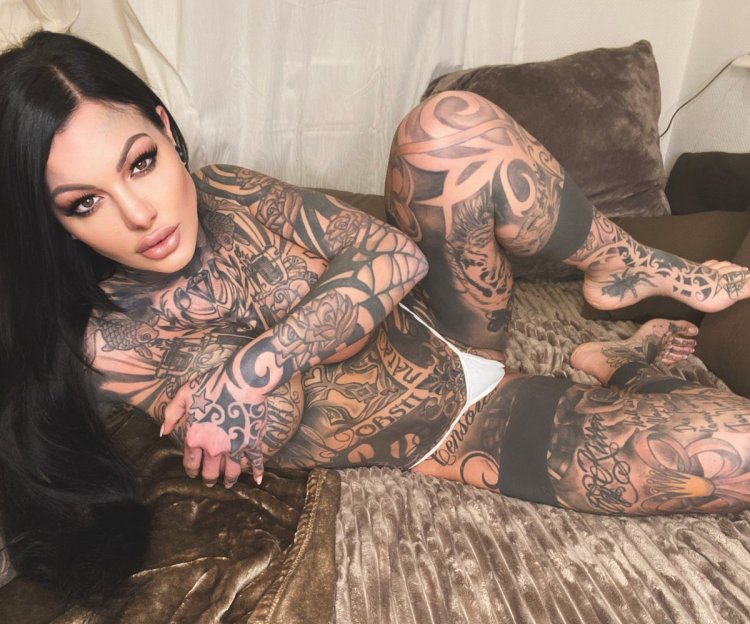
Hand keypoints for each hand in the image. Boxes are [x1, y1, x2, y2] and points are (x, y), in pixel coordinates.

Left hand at [162, 366, 267, 487]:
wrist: (241, 382)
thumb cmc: (211, 385)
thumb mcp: (184, 394)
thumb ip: (171, 414)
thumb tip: (163, 433)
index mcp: (195, 438)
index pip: (190, 462)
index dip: (191, 470)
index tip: (193, 474)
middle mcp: (213, 448)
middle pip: (210, 471)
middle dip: (209, 479)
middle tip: (210, 482)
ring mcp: (234, 447)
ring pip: (231, 471)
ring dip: (229, 480)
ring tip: (227, 485)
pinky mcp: (252, 442)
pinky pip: (255, 461)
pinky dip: (258, 471)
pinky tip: (258, 480)